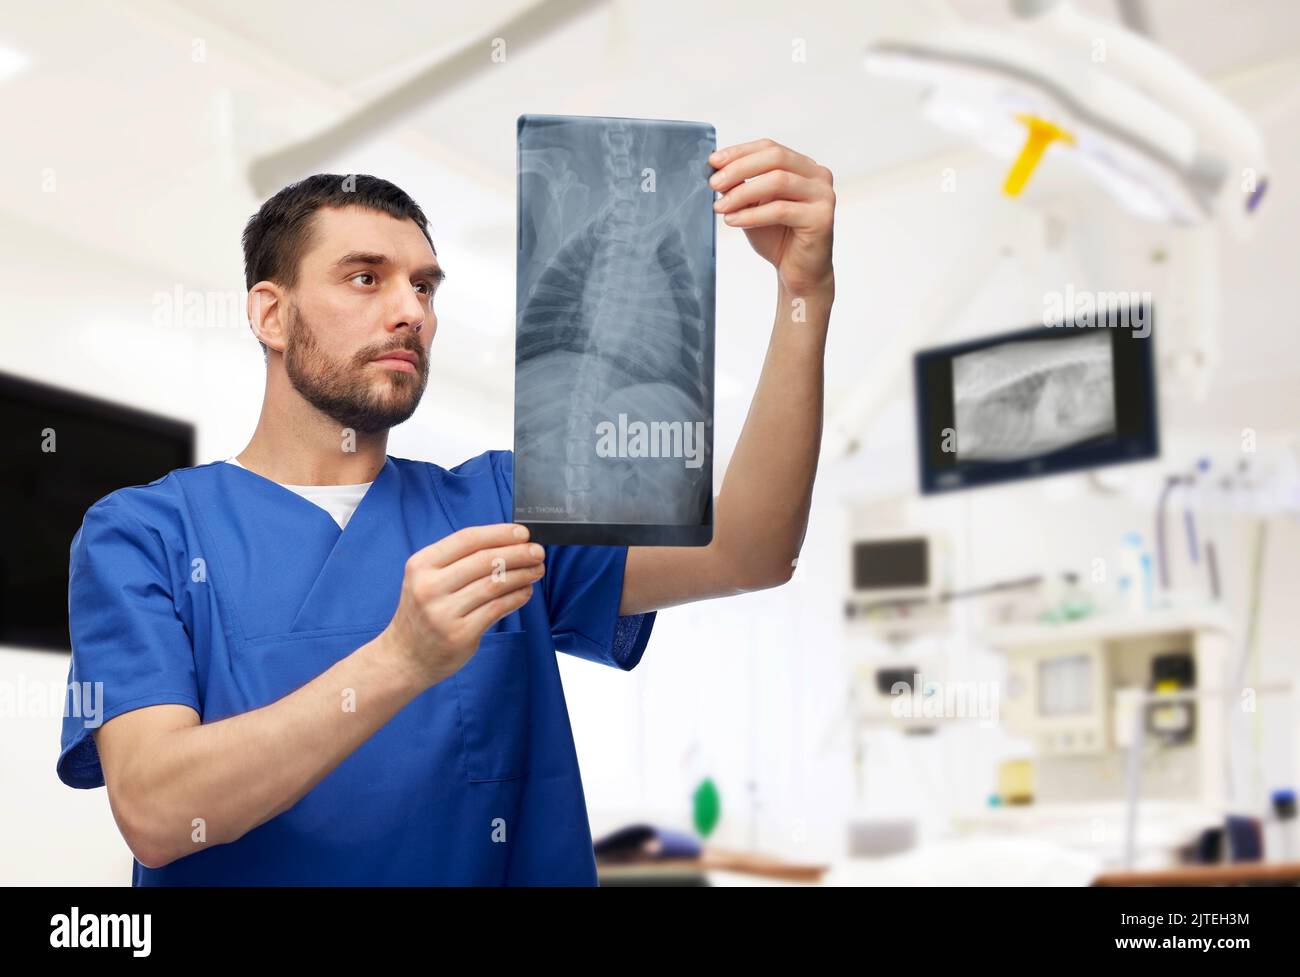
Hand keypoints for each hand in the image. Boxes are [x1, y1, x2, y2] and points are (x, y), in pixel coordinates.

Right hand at [379, 524, 544, 689]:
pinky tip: (526, 591)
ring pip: (495, 584)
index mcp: (421, 565)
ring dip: (522, 574)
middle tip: (538, 552)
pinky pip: (497, 609)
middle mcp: (429, 586)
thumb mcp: (426, 578)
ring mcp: (444, 612)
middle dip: (518, 553)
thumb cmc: (423, 612)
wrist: (404, 657)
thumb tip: (508, 544)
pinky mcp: (460, 634)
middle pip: (485, 560)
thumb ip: (459, 561)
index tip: (523, 533)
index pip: (467, 539)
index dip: (499, 533)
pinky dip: (517, 597)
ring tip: (537, 570)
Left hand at [709, 138, 835, 296]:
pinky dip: (752, 214)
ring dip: (743, 192)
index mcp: (803, 167)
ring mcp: (823, 195)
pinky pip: (781, 209)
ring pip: (778, 181)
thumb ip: (741, 186)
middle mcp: (818, 176)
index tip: (713, 161)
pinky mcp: (822, 217)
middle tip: (714, 183)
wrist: (798, 274)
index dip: (740, 152)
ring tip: (720, 206)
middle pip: (776, 158)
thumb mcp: (754, 206)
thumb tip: (716, 169)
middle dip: (740, 168)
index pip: (770, 148)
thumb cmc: (777, 239)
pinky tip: (733, 220)